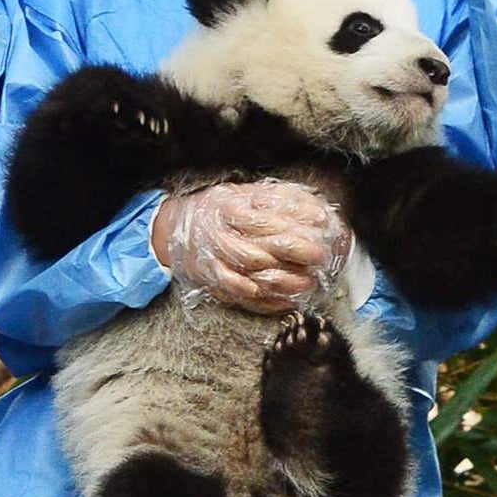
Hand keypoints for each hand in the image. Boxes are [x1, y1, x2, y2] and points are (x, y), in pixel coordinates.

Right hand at [152, 179, 346, 315]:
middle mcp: (217, 238)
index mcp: (225, 209)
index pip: (261, 221)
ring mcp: (215, 264)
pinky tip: (288, 300)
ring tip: (307, 281)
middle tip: (318, 255)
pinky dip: (267, 302)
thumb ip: (280, 200)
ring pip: (249, 279)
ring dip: (282, 282)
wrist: (176, 228)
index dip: (291, 226)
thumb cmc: (219, 209)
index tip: (319, 226)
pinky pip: (242, 299)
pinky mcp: (215, 285)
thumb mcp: (246, 194)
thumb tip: (316, 213)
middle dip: (292, 255)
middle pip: (256, 252)